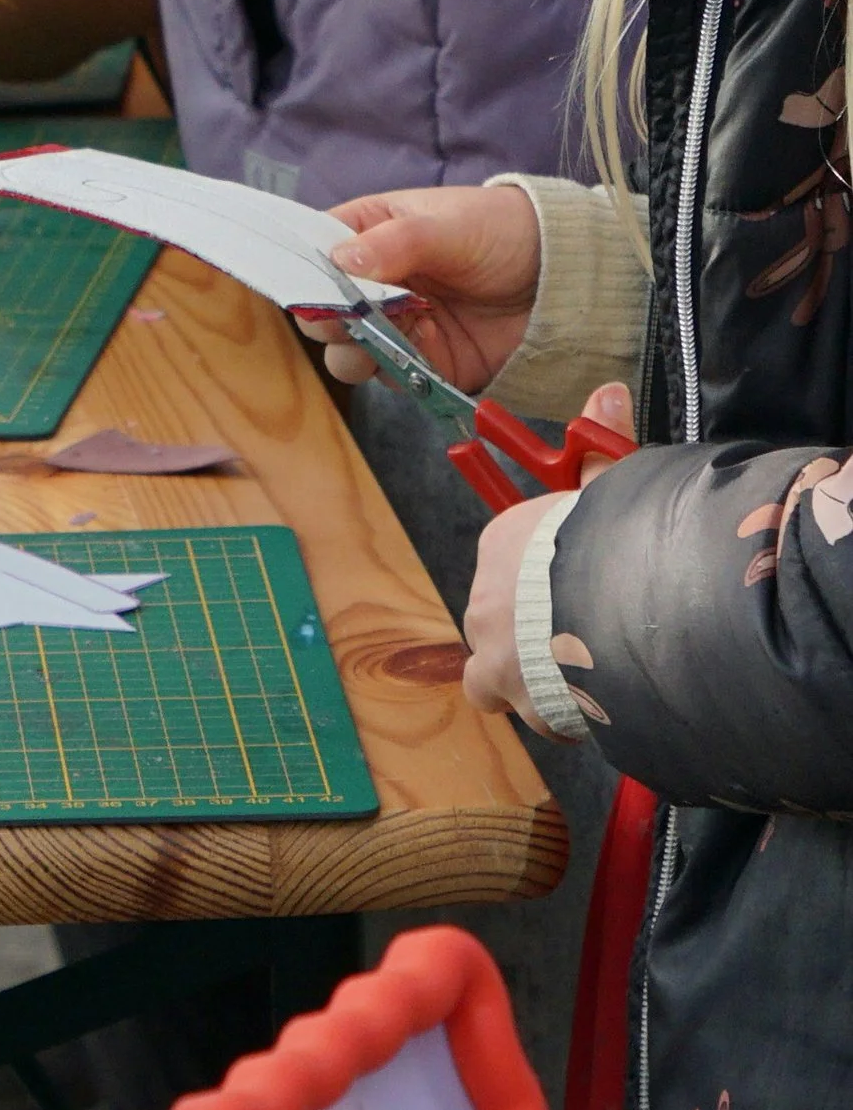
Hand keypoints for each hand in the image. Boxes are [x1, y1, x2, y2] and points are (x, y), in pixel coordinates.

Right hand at [308, 185, 544, 396]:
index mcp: (368, 232)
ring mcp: (397, 325)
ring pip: (347, 350)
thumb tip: (340, 262)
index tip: (308, 284)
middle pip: (321, 308)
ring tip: (380, 339)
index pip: (315, 250)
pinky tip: (421, 349)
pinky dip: (396, 370)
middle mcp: (372, 282)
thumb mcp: (446, 226)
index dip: (304, 268)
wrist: (561, 280)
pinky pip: (392, 376)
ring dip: (355, 349)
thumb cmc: (498, 231)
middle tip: (345, 317)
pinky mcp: (425, 363)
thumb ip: (395, 244)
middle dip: (326, 316)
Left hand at [462, 382, 633, 722]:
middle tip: (577, 642)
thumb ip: (604, 450)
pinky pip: (533, 716)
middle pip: (494, 627)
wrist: (625, 606)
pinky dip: (559, 717)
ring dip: (534, 683)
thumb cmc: (614, 540)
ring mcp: (498, 656)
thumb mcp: (609, 487)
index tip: (569, 592)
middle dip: (528, 640)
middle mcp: (485, 601)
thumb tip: (609, 392)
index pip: (502, 566)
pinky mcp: (523, 700)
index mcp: (499, 545)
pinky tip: (598, 707)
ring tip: (585, 680)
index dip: (536, 585)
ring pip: (499, 680)